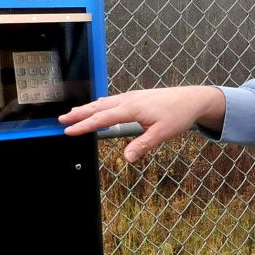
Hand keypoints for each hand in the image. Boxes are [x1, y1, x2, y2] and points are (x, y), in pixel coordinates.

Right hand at [59, 86, 225, 161]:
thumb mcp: (162, 133)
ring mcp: (133, 96)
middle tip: (61, 120)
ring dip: (88, 108)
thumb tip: (127, 158)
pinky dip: (101, 103)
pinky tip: (99, 105)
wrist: (193, 98)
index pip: (103, 118)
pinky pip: (114, 99)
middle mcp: (130, 99)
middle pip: (99, 107)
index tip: (68, 131)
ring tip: (73, 113)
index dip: (84, 125)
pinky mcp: (138, 96)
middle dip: (80, 114)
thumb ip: (143, 145)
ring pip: (105, 102)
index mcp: (132, 108)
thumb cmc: (179, 115)